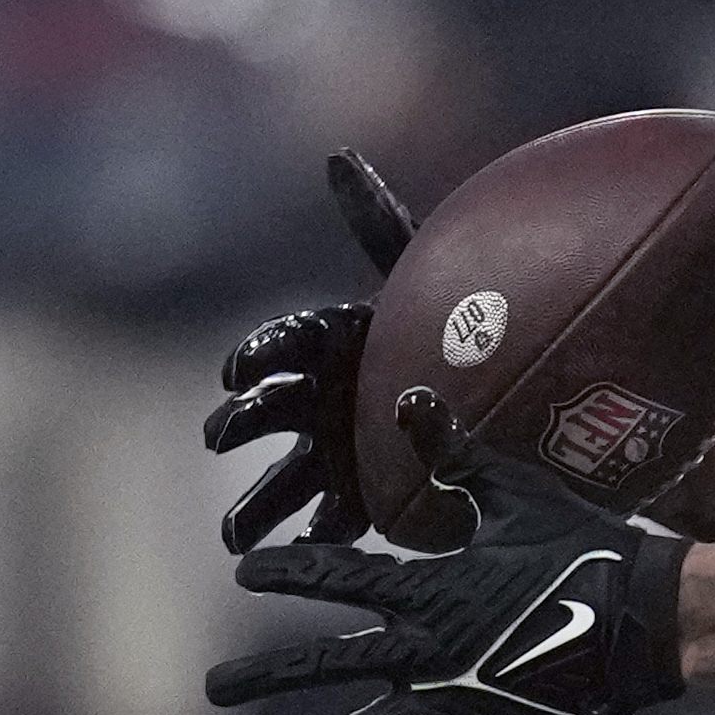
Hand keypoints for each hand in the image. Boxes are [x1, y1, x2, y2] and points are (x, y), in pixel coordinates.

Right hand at [204, 147, 423, 555]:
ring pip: (280, 483)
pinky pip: (329, 523)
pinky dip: (315, 543)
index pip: (279, 347)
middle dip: (237, 428)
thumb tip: (336, 155)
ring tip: (235, 535)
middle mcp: (315, 400)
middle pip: (264, 415)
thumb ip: (378, 222)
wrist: (493, 390)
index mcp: (324, 346)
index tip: (236, 375)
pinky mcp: (356, 498)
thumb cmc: (446, 322)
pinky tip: (304, 558)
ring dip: (255, 508)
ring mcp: (330, 453)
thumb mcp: (420, 273)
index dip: (254, 360)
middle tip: (220, 438)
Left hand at [206, 428, 690, 714]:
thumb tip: (408, 396)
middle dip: (263, 677)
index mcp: (426, 587)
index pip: (332, 579)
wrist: (647, 618)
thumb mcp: (514, 491)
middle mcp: (426, 651)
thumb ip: (453, 452)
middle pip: (325, 667)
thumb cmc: (583, 545)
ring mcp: (453, 701)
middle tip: (211, 689)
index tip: (245, 573)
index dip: (285, 573)